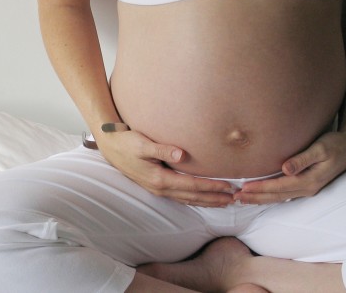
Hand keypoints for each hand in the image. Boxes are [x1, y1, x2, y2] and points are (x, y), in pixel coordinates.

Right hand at [96, 130, 236, 206]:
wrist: (110, 147)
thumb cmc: (127, 142)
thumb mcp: (143, 143)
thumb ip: (163, 149)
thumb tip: (182, 155)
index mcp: (160, 179)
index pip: (192, 185)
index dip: (212, 187)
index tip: (229, 186)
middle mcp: (160, 188)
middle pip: (193, 196)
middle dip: (214, 198)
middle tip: (235, 198)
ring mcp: (158, 189)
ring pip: (188, 199)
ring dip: (207, 201)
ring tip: (224, 202)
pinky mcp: (156, 186)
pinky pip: (181, 197)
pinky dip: (195, 199)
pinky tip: (203, 199)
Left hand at [235, 132, 345, 204]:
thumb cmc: (335, 143)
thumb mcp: (321, 148)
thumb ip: (303, 158)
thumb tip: (286, 168)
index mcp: (309, 180)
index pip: (278, 187)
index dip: (260, 189)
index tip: (243, 189)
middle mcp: (307, 188)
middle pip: (276, 196)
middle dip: (255, 198)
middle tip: (235, 199)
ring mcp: (307, 188)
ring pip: (279, 197)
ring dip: (261, 199)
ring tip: (243, 199)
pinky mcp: (306, 184)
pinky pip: (284, 193)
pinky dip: (270, 195)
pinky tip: (260, 194)